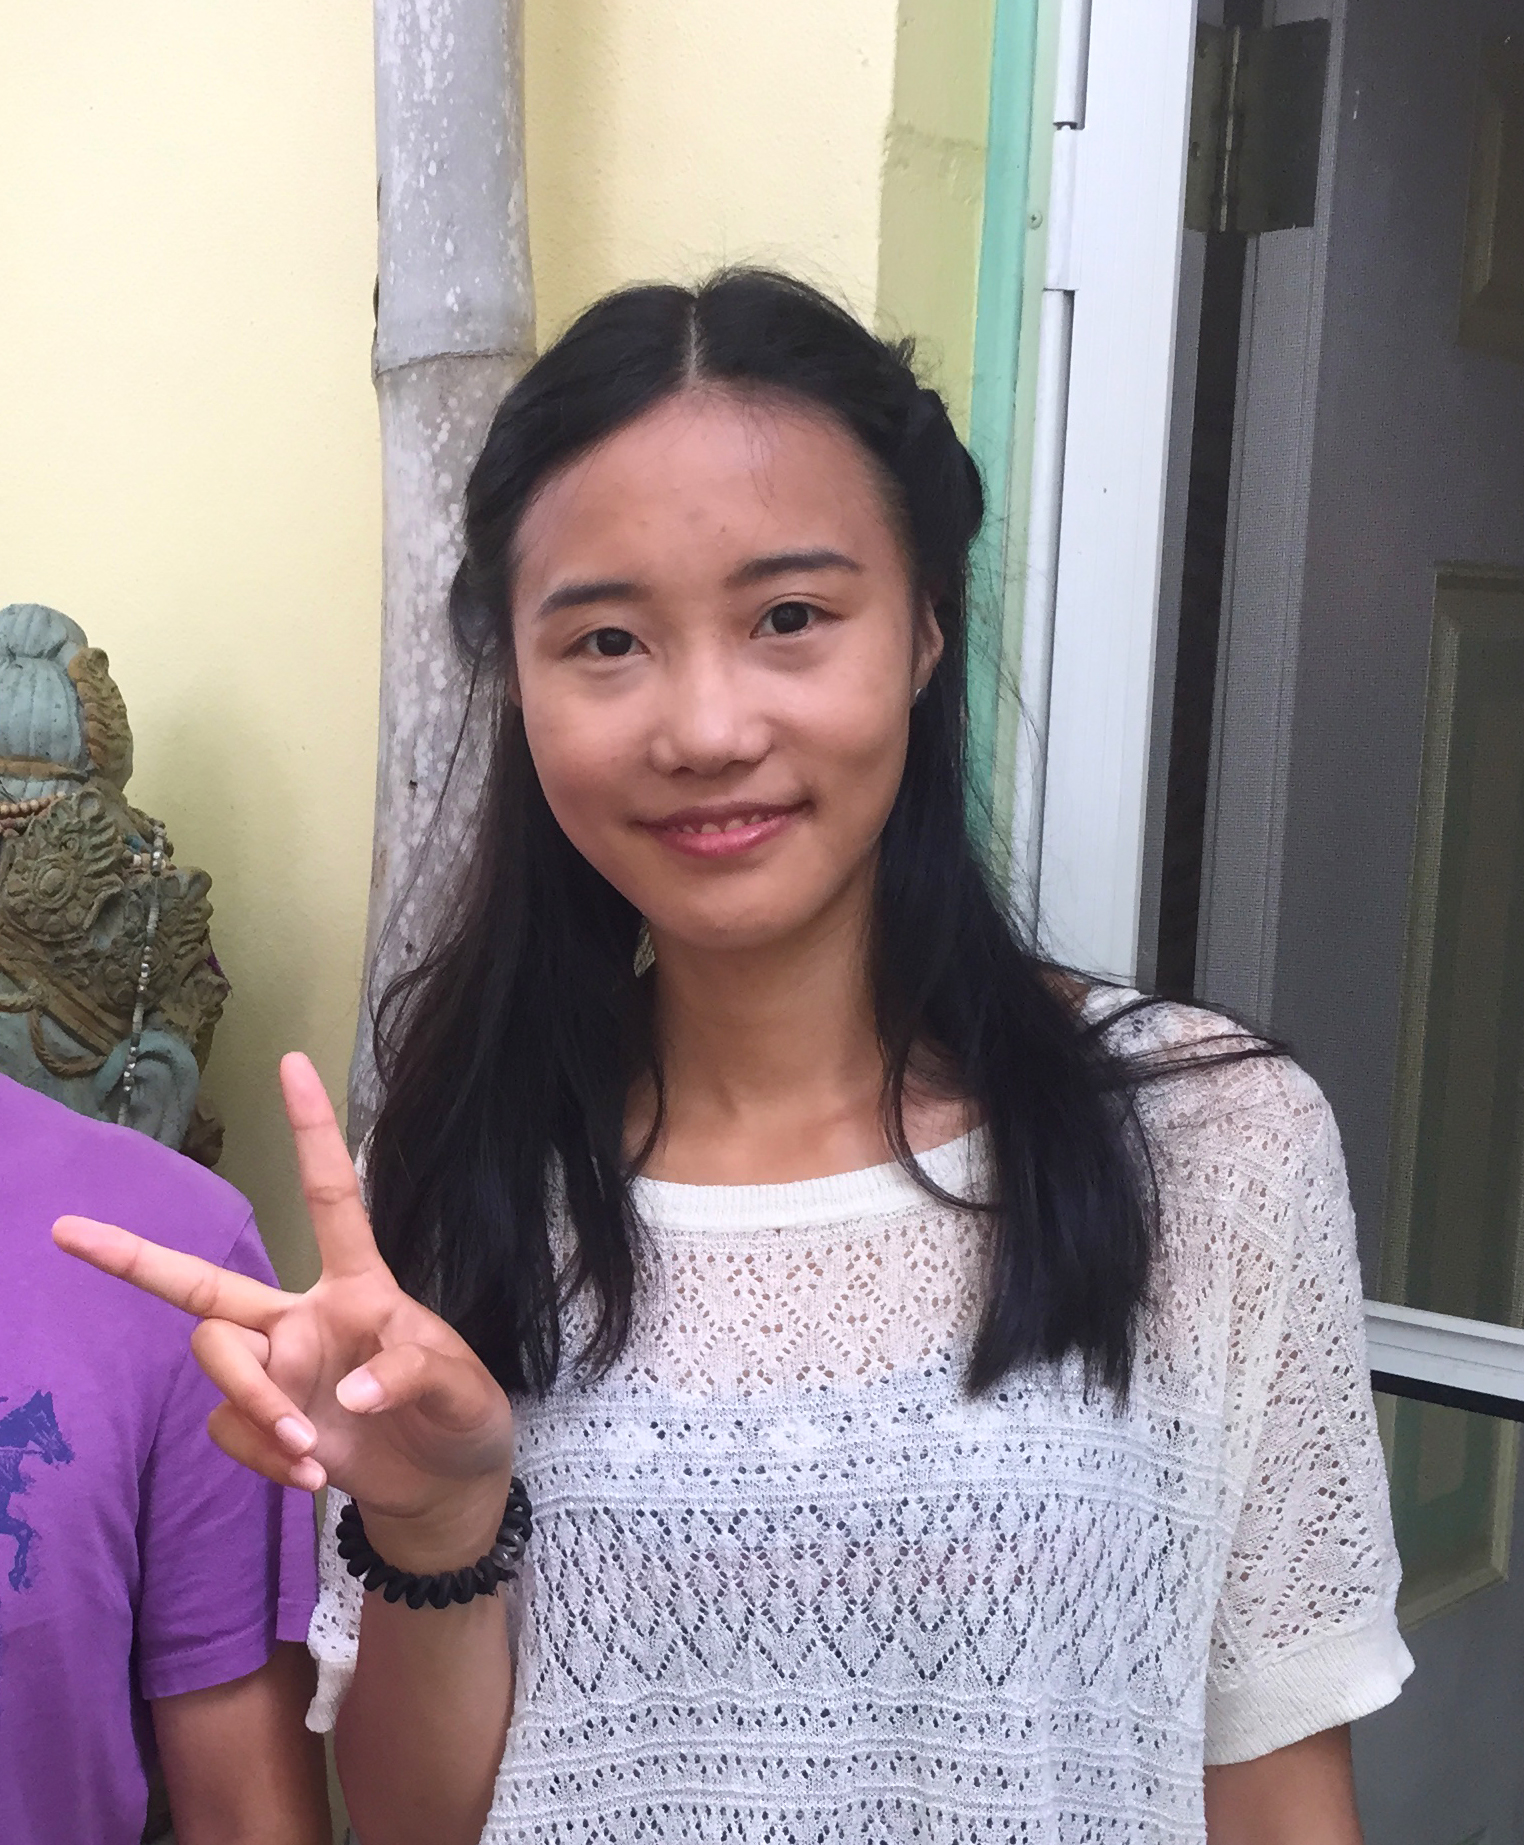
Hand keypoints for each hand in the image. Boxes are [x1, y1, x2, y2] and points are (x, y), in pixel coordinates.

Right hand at [54, 1055, 516, 1566]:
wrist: (446, 1487)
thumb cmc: (460, 1414)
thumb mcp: (462, 1387)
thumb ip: (413, 1375)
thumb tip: (348, 1395)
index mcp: (358, 1285)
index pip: (332, 1197)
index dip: (312, 1132)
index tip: (292, 1062)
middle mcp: (300, 1318)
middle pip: (203, 1284)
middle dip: (132, 1257)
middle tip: (67, 1232)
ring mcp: (276, 1370)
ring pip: (215, 1359)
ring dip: (254, 1406)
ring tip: (308, 1448)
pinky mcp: (264, 1423)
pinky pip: (229, 1427)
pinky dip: (263, 1455)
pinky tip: (312, 1474)